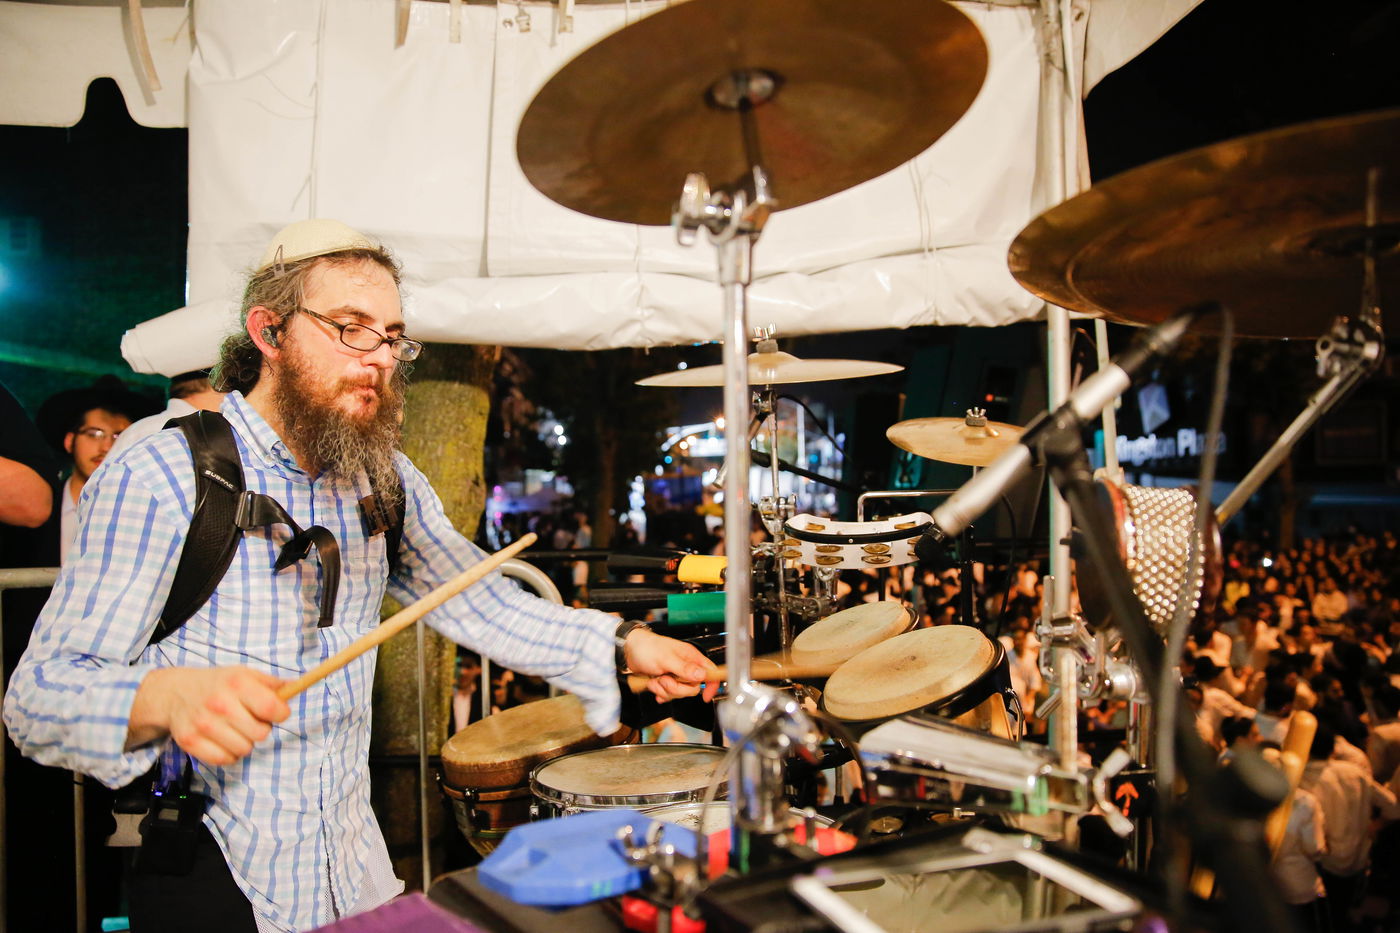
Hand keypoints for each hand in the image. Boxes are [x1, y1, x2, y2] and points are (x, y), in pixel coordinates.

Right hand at [127, 666, 290, 766]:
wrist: (177, 693)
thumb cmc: (219, 684)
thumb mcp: (245, 674)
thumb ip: (272, 683)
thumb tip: (296, 687)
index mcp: (237, 683)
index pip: (272, 708)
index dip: (281, 714)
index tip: (276, 712)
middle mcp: (220, 704)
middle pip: (261, 734)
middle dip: (261, 728)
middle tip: (250, 720)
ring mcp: (203, 725)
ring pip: (245, 749)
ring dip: (245, 742)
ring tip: (235, 729)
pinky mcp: (190, 742)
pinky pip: (225, 760)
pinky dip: (229, 754)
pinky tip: (223, 740)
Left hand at [624, 629, 720, 702]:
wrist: (629, 651)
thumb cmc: (647, 648)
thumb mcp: (666, 658)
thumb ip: (685, 668)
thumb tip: (702, 675)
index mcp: (691, 657)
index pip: (710, 672)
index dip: (712, 685)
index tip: (705, 696)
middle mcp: (686, 667)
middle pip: (693, 688)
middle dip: (677, 688)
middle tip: (664, 679)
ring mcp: (676, 675)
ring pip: (680, 693)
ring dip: (665, 690)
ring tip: (656, 679)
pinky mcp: (666, 682)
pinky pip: (669, 695)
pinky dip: (660, 692)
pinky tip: (653, 685)